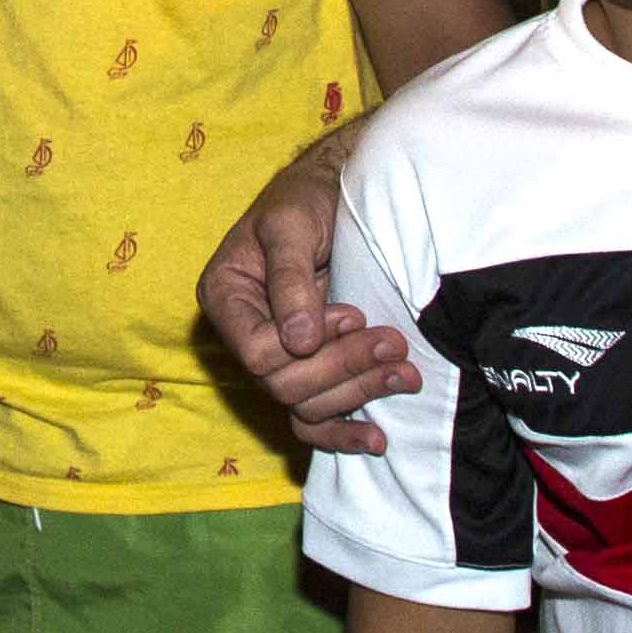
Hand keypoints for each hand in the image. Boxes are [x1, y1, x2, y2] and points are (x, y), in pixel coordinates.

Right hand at [196, 124, 419, 453]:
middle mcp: (245, 335)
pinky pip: (314, 418)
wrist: (335, 193)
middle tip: (395, 345)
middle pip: (285, 385)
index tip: (353, 315)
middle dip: (345, 369)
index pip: (258, 352)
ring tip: (405, 373)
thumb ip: (290, 277)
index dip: (309, 346)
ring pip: (306, 406)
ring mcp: (277, 357)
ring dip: (359, 394)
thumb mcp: (291, 223)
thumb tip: (297, 341)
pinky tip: (376, 439)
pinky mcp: (308, 369)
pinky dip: (344, 432)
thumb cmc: (305, 199)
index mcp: (226, 298)